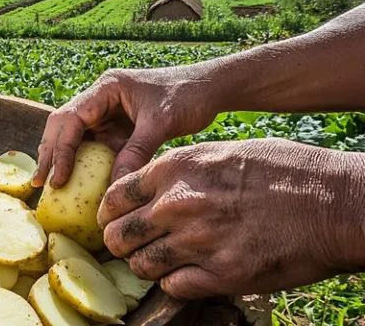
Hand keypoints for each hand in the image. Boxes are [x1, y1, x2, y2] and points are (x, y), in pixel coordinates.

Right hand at [33, 68, 218, 187]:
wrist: (209, 88)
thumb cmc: (187, 96)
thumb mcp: (161, 123)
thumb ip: (137, 151)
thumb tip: (114, 186)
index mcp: (106, 88)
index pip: (71, 119)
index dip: (61, 149)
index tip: (58, 178)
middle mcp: (100, 98)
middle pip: (63, 124)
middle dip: (51, 153)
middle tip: (41, 184)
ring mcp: (107, 111)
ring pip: (74, 134)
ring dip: (62, 157)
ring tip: (52, 185)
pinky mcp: (117, 125)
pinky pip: (94, 144)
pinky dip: (84, 162)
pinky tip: (79, 182)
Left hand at [97, 139, 364, 299]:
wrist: (331, 203)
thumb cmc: (281, 171)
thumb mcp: (220, 152)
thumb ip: (179, 170)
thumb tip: (152, 187)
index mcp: (175, 170)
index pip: (114, 196)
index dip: (108, 212)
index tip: (112, 219)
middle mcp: (178, 206)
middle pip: (119, 235)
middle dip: (119, 242)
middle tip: (128, 244)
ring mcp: (197, 243)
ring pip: (141, 265)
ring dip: (145, 264)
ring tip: (158, 260)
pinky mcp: (221, 275)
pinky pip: (174, 287)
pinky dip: (174, 283)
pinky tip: (187, 274)